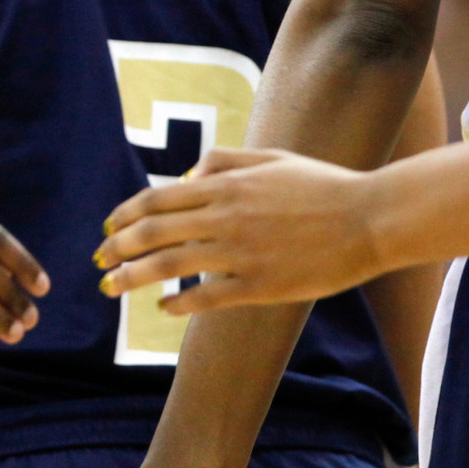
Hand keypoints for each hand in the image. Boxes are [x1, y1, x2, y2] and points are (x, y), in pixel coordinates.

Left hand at [96, 148, 382, 311]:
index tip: (107, 228)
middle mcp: (226, 217)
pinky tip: (161, 308)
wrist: (371, 218)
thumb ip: (225, 161)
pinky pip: (207, 297)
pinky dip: (178, 303)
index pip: (157, 198)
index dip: (124, 214)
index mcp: (226, 185)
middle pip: (153, 232)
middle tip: (97, 262)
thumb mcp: (272, 159)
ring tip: (110, 287)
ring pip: (170, 265)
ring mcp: (242, 252)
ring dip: (132, 277)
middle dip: (116, 247)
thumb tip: (186, 175)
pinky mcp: (261, 285)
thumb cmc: (323, 186)